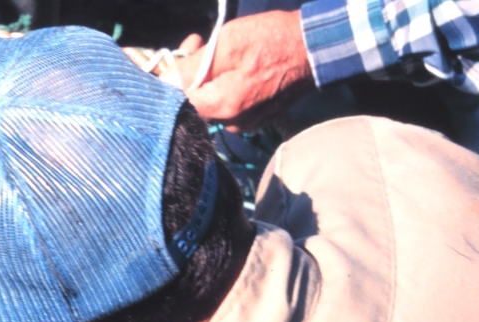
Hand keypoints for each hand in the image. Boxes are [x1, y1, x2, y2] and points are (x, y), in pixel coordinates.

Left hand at [171, 11, 314, 131]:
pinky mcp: (257, 118)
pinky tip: (235, 64)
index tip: (186, 47)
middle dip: (192, 71)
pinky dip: (226, 84)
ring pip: (212, 101)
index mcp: (223, 107)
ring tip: (219, 48)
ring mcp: (247, 123)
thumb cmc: (273, 41)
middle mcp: (233, 123)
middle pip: (195, 102)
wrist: (315, 49)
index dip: (175, 74)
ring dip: (209, 75)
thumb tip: (164, 80)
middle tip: (199, 41)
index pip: (179, 100)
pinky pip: (230, 103)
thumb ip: (192, 66)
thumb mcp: (227, 43)